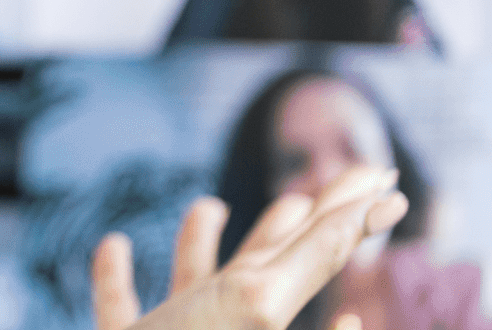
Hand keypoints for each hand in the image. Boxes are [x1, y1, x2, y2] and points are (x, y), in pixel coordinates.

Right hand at [91, 165, 409, 329]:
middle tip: (311, 190)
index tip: (383, 181)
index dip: (351, 215)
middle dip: (291, 222)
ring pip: (191, 283)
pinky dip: (114, 275)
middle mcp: (222, 318)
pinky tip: (114, 245)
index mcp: (258, 304)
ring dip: (199, 243)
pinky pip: (120, 307)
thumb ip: (309, 260)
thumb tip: (383, 214)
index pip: (317, 250)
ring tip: (211, 206)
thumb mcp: (253, 304)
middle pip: (264, 260)